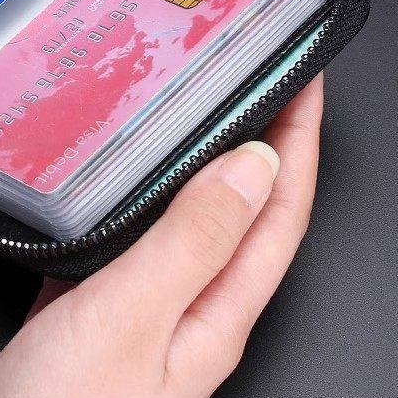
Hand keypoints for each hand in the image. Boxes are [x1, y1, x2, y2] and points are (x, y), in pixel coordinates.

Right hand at [0, 74, 323, 397]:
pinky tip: (118, 175)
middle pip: (244, 210)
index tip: (301, 82)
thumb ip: (193, 241)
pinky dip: (139, 193)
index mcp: (216, 311)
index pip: (279, 212)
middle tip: (257, 81)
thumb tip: (251, 167)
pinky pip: (133, 232)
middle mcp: (190, 306)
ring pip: (187, 216)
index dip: (299, 142)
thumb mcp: (135, 315)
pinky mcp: (96, 301)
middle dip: (263, 142)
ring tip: (198, 110)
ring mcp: (143, 304)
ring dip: (201, 161)